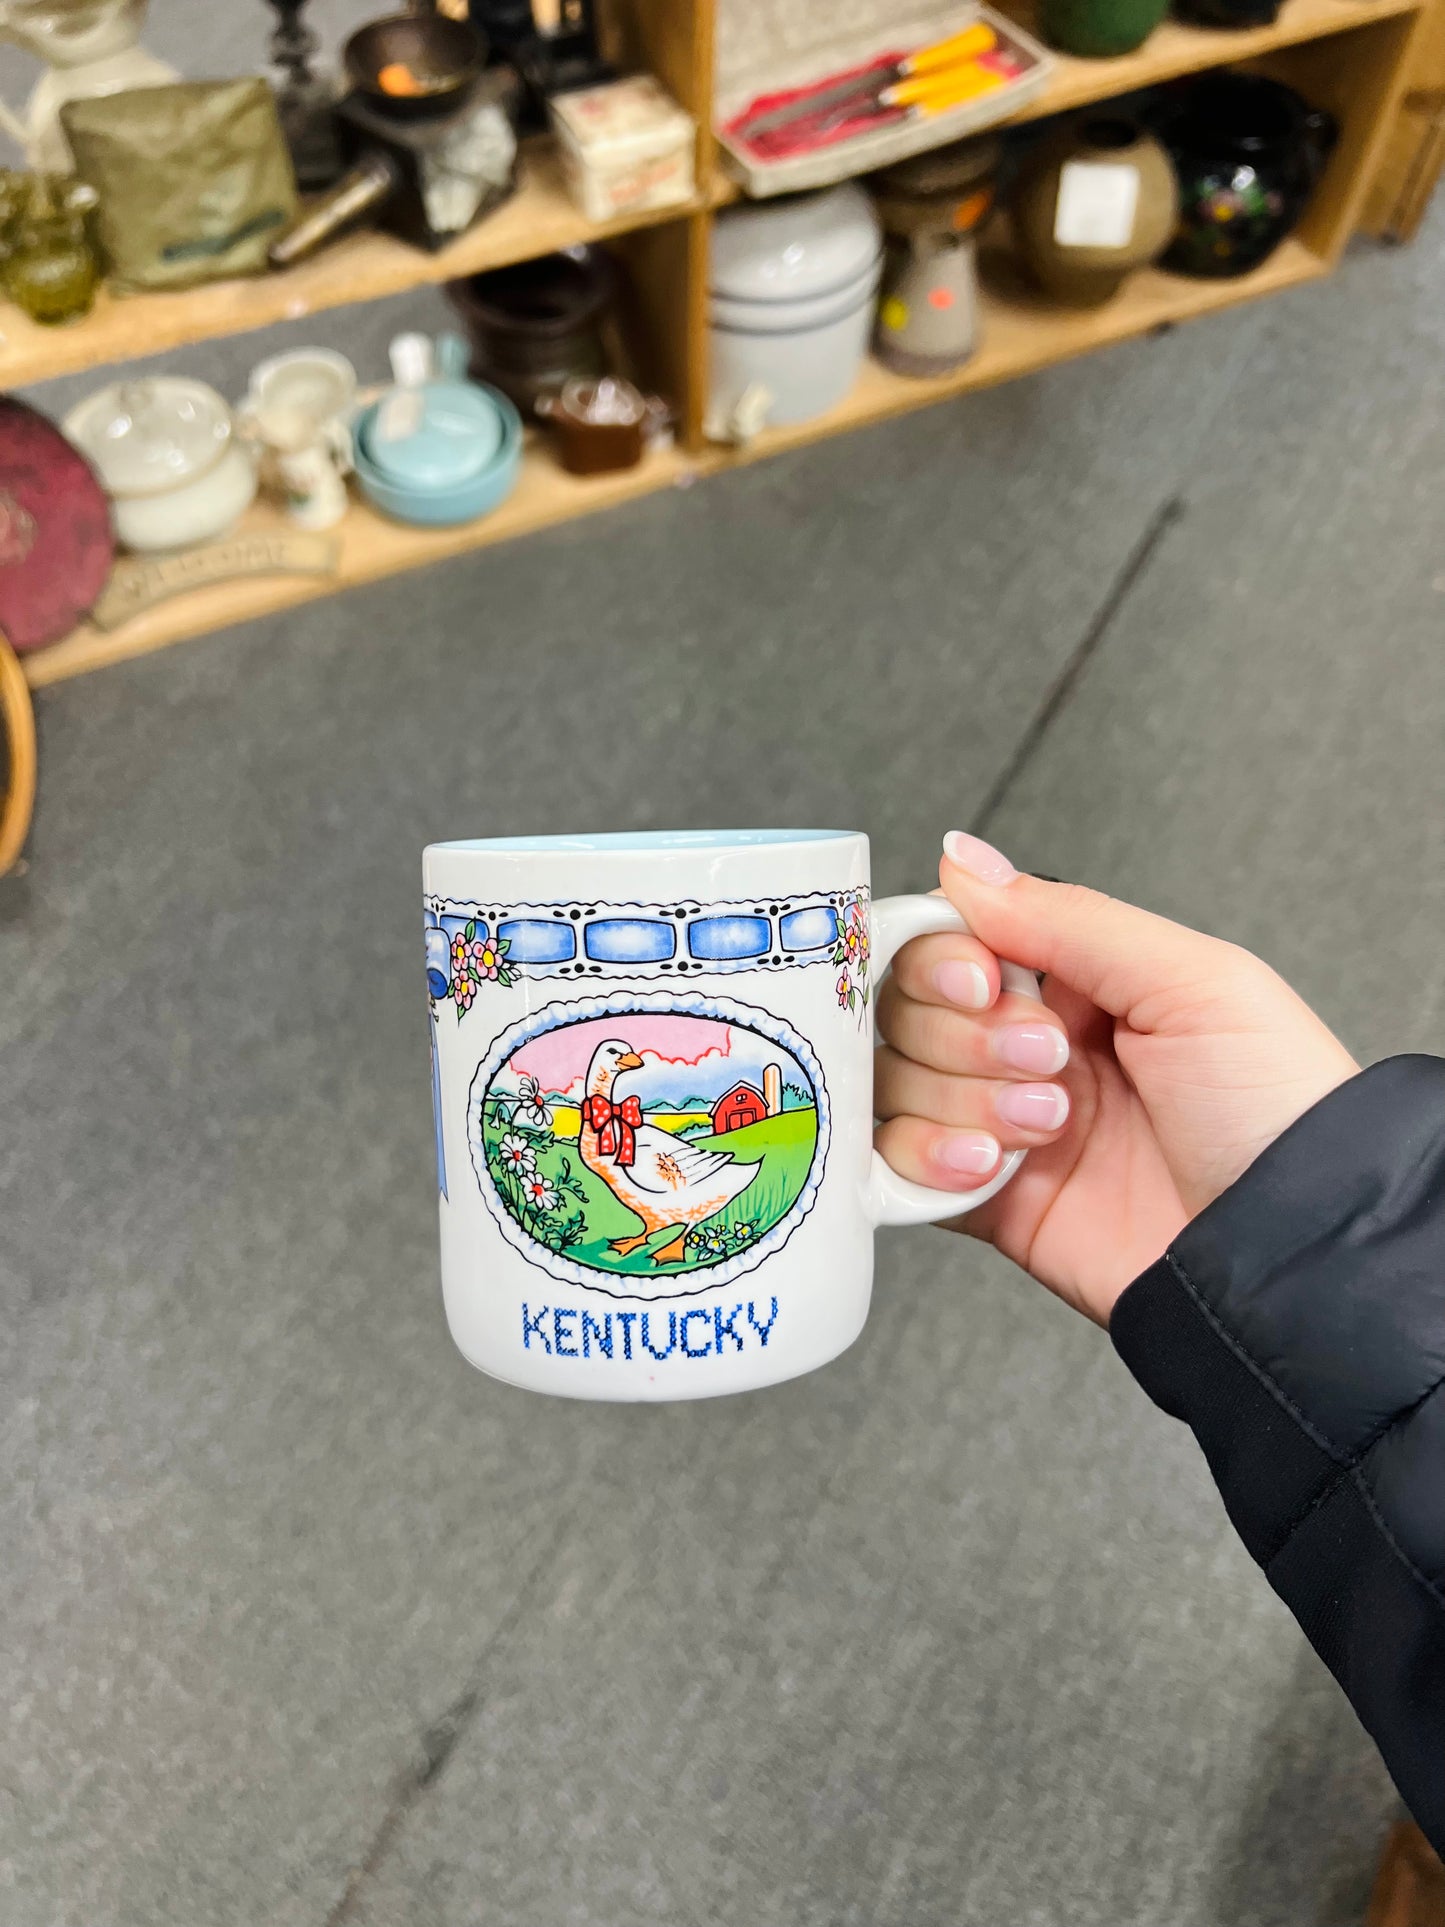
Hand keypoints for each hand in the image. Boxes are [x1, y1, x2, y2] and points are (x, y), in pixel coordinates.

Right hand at [875, 833, 1359, 1324]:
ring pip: (902, 1084)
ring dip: (965, 1098)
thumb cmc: (1274, 1111)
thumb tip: (964, 859)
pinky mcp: (985, 1202)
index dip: (944, 958)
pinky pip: (900, 1166)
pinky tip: (990, 1163)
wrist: (1288, 1248)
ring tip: (1047, 1126)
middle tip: (1048, 1058)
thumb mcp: (1190, 981)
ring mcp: (1002, 1126)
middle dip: (968, 1035)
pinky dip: (929, 1156)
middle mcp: (1031, 1050)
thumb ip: (1065, 916)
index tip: (982, 980)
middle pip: (914, 1012)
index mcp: (1080, 985)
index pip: (954, 943)